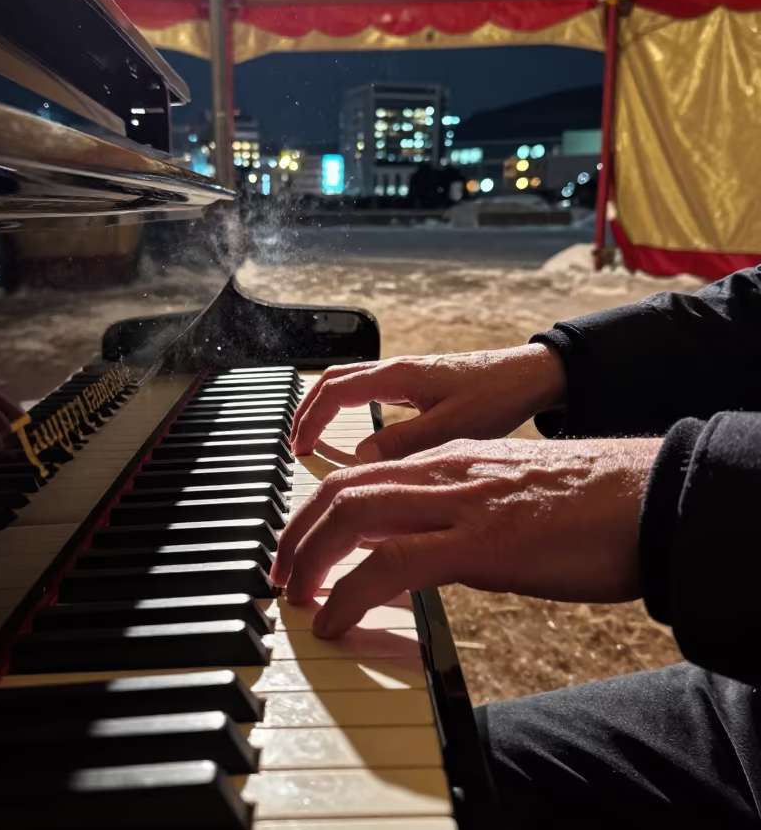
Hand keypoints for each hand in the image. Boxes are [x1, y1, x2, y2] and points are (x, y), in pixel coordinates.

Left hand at [272, 437, 661, 638]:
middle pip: (340, 490)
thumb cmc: (591, 506)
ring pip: (350, 514)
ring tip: (294, 597)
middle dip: (296, 532)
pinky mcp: (478, 542)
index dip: (317, 511)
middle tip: (280, 575)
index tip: (301, 547)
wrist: (649, 498)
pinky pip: (388, 564)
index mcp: (453, 462)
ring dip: (308, 558)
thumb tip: (423, 554)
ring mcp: (459, 503)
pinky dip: (346, 592)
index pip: (361, 476)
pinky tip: (332, 620)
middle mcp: (444, 473)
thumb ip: (460, 517)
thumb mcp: (509, 500)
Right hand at [290, 345, 566, 461]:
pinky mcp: (416, 384)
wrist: (530, 376)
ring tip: (316, 442)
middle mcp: (395, 371)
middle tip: (297, 446)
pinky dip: (348, 411)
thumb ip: (405, 442)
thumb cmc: (498, 395)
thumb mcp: (453, 426)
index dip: (310, 419)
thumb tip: (360, 458)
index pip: (334, 391)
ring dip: (326, 410)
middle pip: (333, 382)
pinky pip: (368, 392)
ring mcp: (405, 376)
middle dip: (307, 411)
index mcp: (397, 376)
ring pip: (349, 384)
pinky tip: (355, 436)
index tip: (300, 449)